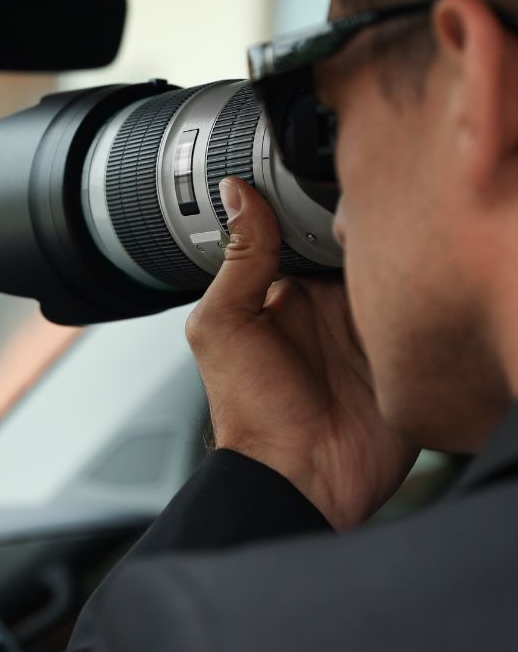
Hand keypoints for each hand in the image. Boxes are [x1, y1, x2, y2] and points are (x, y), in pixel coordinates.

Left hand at [184, 177, 417, 529]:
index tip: (327, 175)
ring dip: (399, 248)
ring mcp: (370, 325)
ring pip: (393, 265)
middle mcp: (330, 304)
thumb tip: (236, 195)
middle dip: (363, 220)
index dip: (314, 203)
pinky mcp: (406, 349)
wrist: (299, 476)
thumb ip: (238, 260)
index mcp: (284, 292)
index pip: (305, 231)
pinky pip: (423, 305)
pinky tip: (426, 265)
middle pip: (354, 243)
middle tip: (373, 197)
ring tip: (400, 228)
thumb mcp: (223, 325)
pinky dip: (428, 285)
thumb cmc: (250, 411)